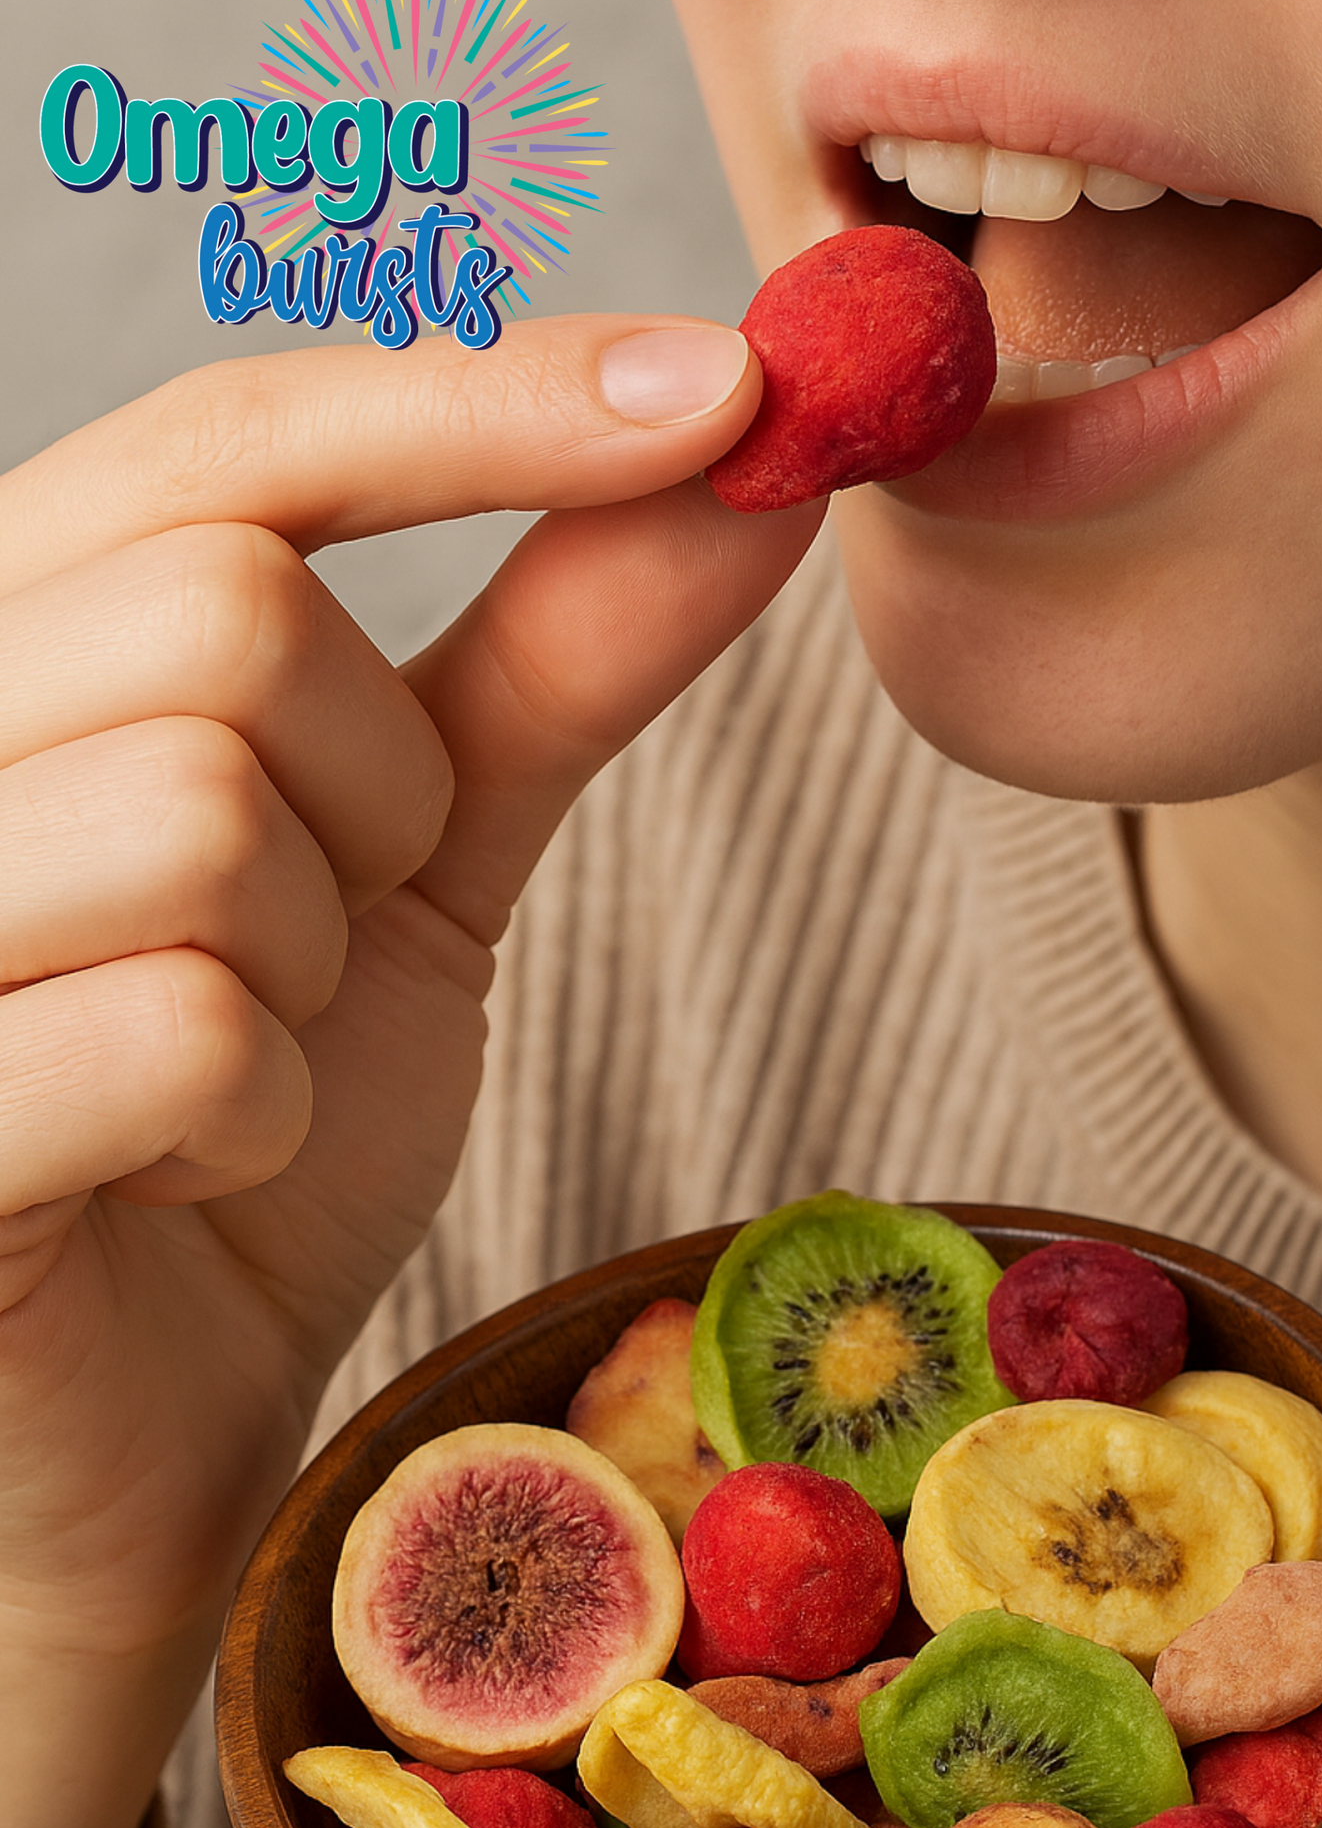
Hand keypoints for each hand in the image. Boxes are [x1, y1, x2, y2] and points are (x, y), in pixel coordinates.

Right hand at [0, 323, 820, 1827]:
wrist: (142, 1436)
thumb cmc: (246, 1151)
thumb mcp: (420, 875)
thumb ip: (546, 660)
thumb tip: (743, 458)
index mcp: (12, 646)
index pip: (223, 444)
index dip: (476, 404)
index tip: (731, 391)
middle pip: (223, 616)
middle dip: (373, 797)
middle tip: (340, 935)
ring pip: (202, 809)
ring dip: (312, 969)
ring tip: (243, 1075)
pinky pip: (179, 1026)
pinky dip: (258, 1118)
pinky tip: (190, 1175)